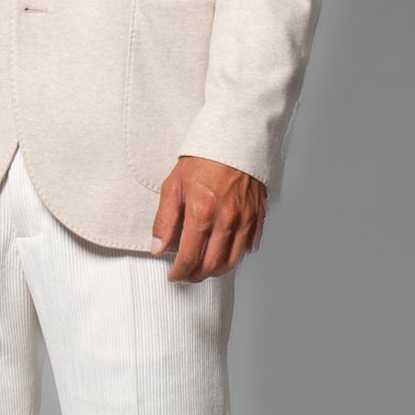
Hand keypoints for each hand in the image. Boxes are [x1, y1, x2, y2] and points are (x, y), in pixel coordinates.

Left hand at [151, 156, 264, 281]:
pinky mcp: (258, 215)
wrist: (234, 138)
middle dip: (196, 276)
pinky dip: (236, 255)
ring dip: (216, 271)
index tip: (173, 275)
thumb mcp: (174, 185)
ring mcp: (245, 219)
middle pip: (211, 265)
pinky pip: (249, 246)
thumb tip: (157, 248)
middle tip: (187, 274)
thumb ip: (164, 220)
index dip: (179, 272)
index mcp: (202, 212)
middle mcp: (226, 220)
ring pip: (232, 261)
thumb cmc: (203, 159)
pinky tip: (225, 251)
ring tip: (204, 268)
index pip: (189, 257)